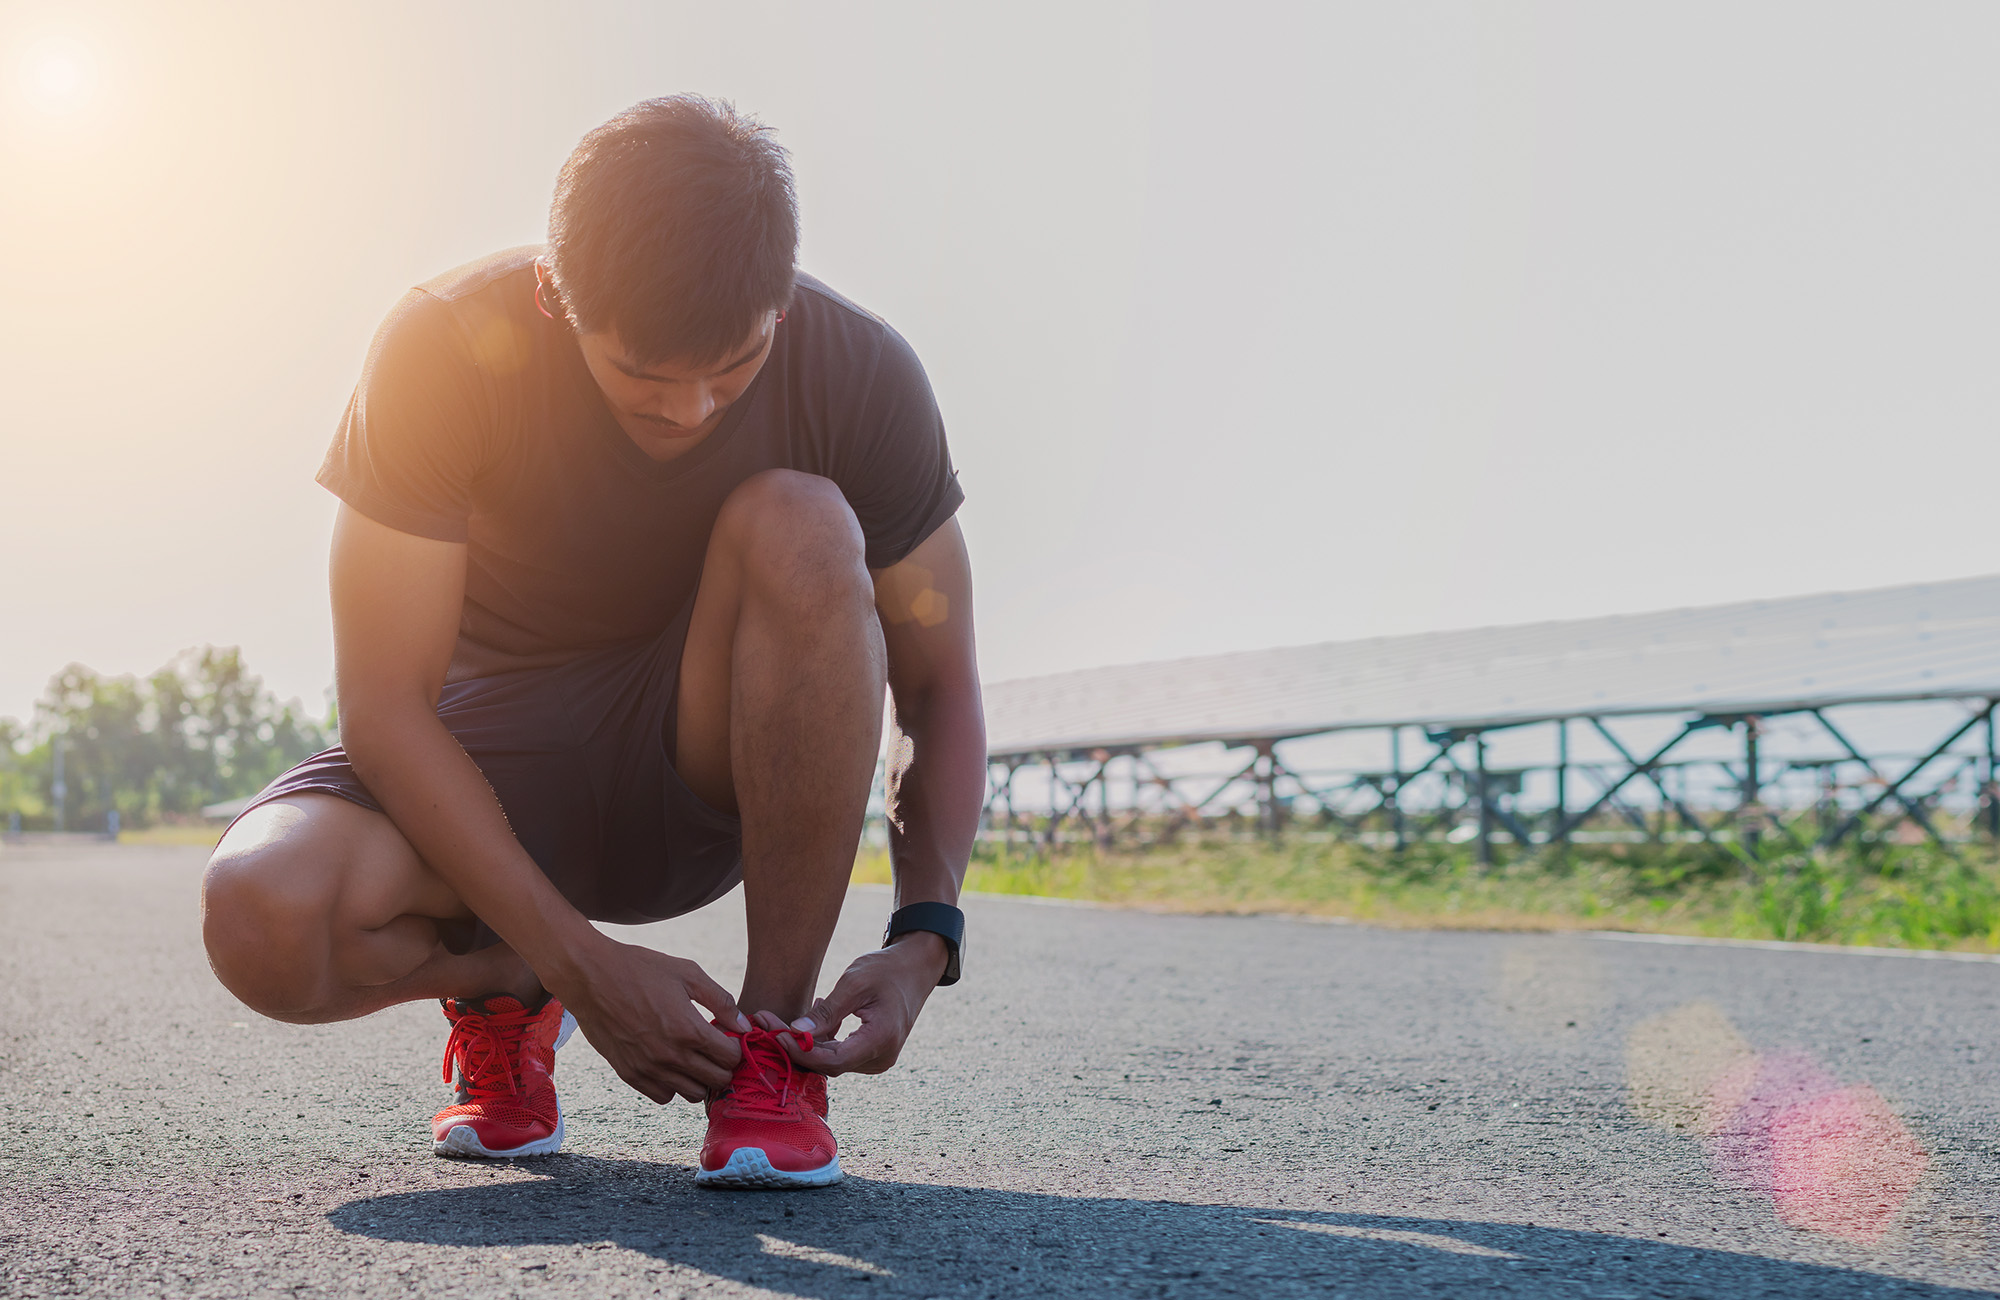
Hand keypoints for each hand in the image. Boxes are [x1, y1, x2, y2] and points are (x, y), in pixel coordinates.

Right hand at [549, 937, 747, 1103]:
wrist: (590, 976)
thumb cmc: (641, 968)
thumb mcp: (688, 973)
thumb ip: (721, 1001)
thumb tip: (745, 1026)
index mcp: (689, 1029)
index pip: (731, 1058)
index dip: (736, 1048)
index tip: (729, 1037)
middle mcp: (670, 1056)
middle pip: (717, 1081)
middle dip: (723, 1065)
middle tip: (716, 1048)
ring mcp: (648, 1069)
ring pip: (692, 1094)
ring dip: (700, 1078)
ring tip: (694, 1056)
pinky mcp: (629, 1074)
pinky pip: (663, 1096)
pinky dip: (673, 1085)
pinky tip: (671, 1063)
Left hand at [776, 932, 947, 1075]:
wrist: (917, 968)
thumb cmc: (887, 969)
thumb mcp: (854, 983)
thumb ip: (826, 1012)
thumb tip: (796, 1033)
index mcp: (881, 1040)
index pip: (833, 1061)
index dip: (801, 1052)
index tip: (776, 1035)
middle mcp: (881, 1057)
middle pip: (829, 1063)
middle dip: (796, 1046)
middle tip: (766, 1023)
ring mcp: (878, 1058)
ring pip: (832, 1061)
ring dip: (807, 1043)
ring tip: (783, 1019)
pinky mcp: (873, 1054)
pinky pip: (841, 1055)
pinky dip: (823, 1041)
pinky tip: (816, 1020)